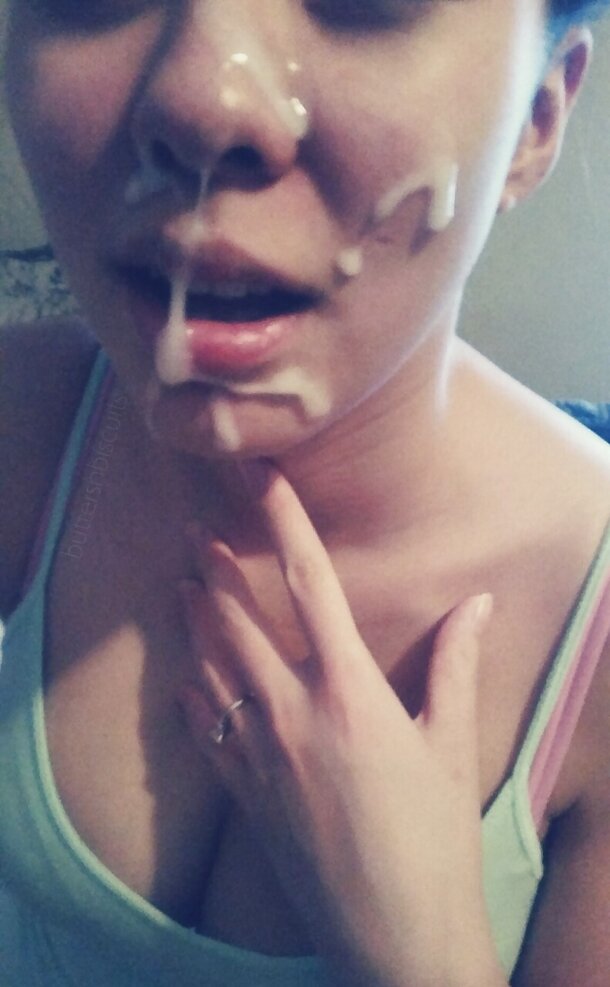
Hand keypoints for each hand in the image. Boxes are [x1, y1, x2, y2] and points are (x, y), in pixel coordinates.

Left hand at [179, 460, 502, 986]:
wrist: (394, 933)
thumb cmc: (434, 836)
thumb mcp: (452, 743)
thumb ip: (455, 664)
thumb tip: (478, 602)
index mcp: (350, 690)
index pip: (312, 585)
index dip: (286, 524)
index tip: (263, 482)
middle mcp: (293, 712)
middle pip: (241, 621)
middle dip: (216, 568)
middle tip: (195, 528)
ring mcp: (261, 755)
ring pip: (212, 669)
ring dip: (195, 623)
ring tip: (180, 586)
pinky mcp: (246, 796)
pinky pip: (206, 734)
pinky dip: (193, 699)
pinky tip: (184, 681)